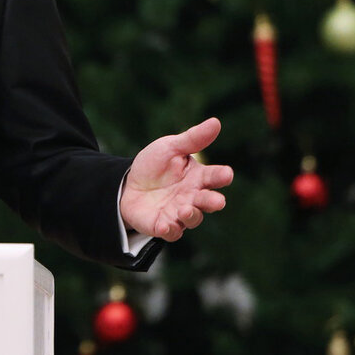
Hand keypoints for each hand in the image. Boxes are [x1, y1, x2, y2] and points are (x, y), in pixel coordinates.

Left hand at [120, 117, 232, 241]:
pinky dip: (170, 229)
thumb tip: (216, 122)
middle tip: (218, 201)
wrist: (127, 184)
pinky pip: (171, 232)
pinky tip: (166, 224)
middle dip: (212, 202)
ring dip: (191, 215)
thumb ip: (192, 139)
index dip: (221, 175)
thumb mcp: (170, 147)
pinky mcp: (163, 225)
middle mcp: (193, 197)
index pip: (214, 176)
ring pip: (192, 218)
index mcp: (198, 177)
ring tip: (185, 210)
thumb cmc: (154, 166)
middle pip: (208, 202)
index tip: (227, 173)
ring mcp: (179, 213)